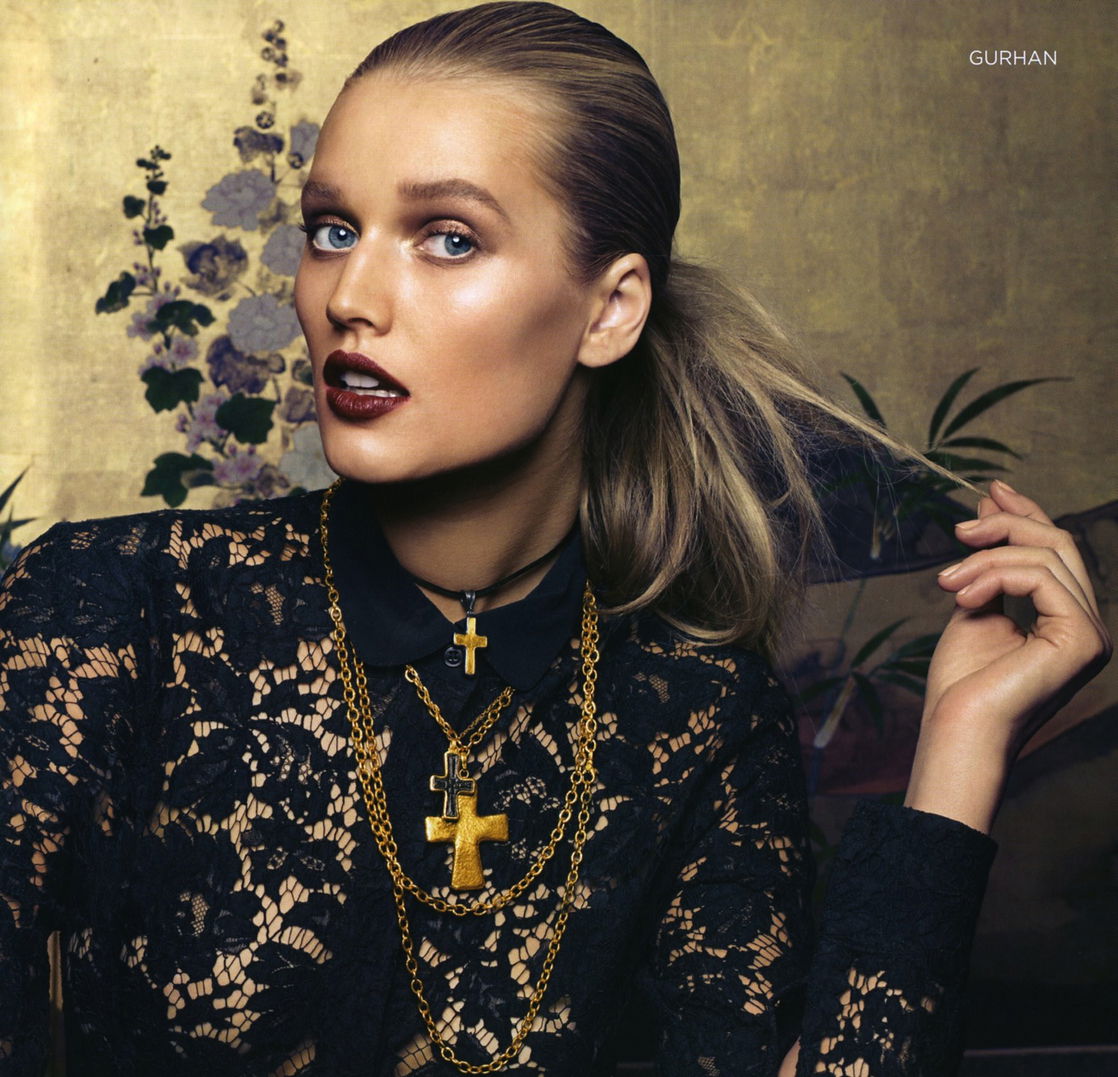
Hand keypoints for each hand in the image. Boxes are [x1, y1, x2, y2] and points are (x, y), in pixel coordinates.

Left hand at [905, 480, 1110, 831]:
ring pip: (1046, 556)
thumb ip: (988, 565)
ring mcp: (1092, 633)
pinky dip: (994, 575)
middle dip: (1005, 525)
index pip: (1055, 552)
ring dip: (986, 558)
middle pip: (1058, 545)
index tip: (990, 491)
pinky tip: (962, 595)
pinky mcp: (1083, 639)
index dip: (1026, 515)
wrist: (958, 730)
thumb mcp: (974, 606)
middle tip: (958, 529)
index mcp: (1067, 620)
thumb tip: (988, 509)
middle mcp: (1089, 625)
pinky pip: (1041, 577)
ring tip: (947, 581)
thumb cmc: (962, 684)